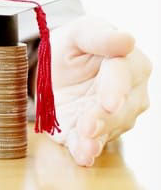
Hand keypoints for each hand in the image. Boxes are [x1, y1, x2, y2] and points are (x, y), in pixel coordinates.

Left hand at [48, 16, 151, 165]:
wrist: (57, 67)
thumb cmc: (75, 45)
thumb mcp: (80, 33)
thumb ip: (100, 37)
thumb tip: (126, 40)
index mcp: (131, 64)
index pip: (125, 76)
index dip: (116, 90)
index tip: (109, 103)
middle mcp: (130, 94)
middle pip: (120, 109)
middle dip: (103, 119)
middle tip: (88, 126)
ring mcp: (115, 117)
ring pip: (109, 130)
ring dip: (96, 138)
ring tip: (85, 146)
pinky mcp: (94, 132)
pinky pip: (92, 144)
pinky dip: (86, 152)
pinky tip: (83, 157)